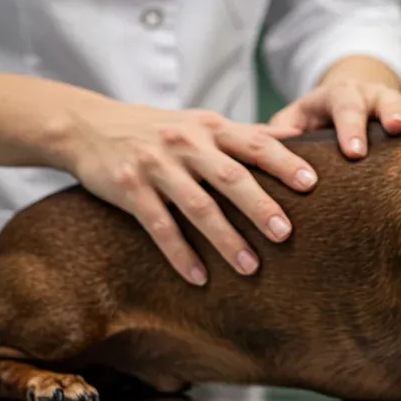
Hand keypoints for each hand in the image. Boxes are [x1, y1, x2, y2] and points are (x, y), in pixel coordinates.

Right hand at [57, 104, 316, 285]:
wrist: (89, 126)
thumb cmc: (158, 129)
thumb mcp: (202, 123)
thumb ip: (247, 133)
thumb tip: (297, 136)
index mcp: (210, 127)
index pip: (254, 143)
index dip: (283, 162)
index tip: (311, 184)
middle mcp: (186, 143)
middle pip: (230, 177)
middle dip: (259, 206)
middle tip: (286, 234)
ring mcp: (156, 166)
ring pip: (197, 206)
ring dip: (224, 239)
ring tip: (250, 267)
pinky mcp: (129, 189)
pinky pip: (159, 226)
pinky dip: (180, 254)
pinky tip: (199, 278)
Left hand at [269, 80, 400, 158]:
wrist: (339, 105)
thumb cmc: (312, 123)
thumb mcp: (292, 121)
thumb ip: (282, 129)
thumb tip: (274, 140)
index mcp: (334, 96)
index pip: (341, 103)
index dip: (349, 125)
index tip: (355, 152)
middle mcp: (366, 93)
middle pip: (379, 96)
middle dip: (388, 112)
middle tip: (396, 129)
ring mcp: (391, 99)